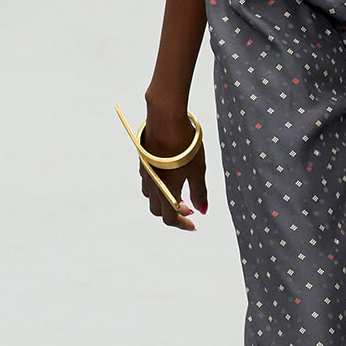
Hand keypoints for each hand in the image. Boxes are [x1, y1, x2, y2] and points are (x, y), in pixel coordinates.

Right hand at [139, 109, 208, 229]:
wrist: (166, 120)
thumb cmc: (184, 145)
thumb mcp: (198, 170)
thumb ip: (199, 192)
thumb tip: (202, 210)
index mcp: (165, 192)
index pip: (170, 218)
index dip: (182, 224)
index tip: (193, 225)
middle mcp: (152, 185)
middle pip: (158, 210)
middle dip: (173, 213)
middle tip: (189, 208)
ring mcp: (146, 173)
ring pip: (151, 196)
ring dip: (164, 200)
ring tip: (179, 192)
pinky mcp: (143, 161)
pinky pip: (148, 181)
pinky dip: (158, 187)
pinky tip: (170, 176)